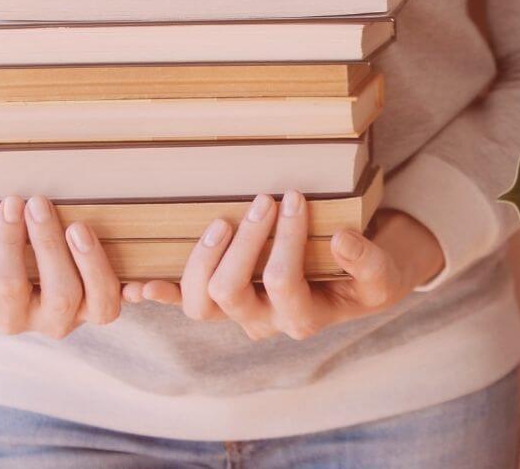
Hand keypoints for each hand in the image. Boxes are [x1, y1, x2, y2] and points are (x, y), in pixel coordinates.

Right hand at [0, 195, 122, 338]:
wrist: (8, 285)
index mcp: (6, 316)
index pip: (8, 285)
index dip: (8, 245)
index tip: (9, 203)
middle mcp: (47, 322)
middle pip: (59, 294)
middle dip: (48, 246)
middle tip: (38, 202)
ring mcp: (82, 314)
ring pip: (98, 303)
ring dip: (92, 263)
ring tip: (78, 225)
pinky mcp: (106, 301)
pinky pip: (124, 301)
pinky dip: (135, 288)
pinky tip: (135, 268)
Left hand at [124, 191, 444, 339]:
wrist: (356, 288)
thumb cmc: (367, 276)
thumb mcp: (381, 271)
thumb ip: (366, 260)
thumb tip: (340, 238)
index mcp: (304, 318)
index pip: (284, 281)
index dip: (284, 240)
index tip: (294, 197)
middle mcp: (264, 322)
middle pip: (231, 292)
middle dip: (243, 242)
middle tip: (262, 200)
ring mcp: (237, 312)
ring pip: (200, 302)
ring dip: (203, 257)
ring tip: (223, 220)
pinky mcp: (219, 299)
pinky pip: (182, 301)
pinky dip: (158, 295)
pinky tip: (138, 284)